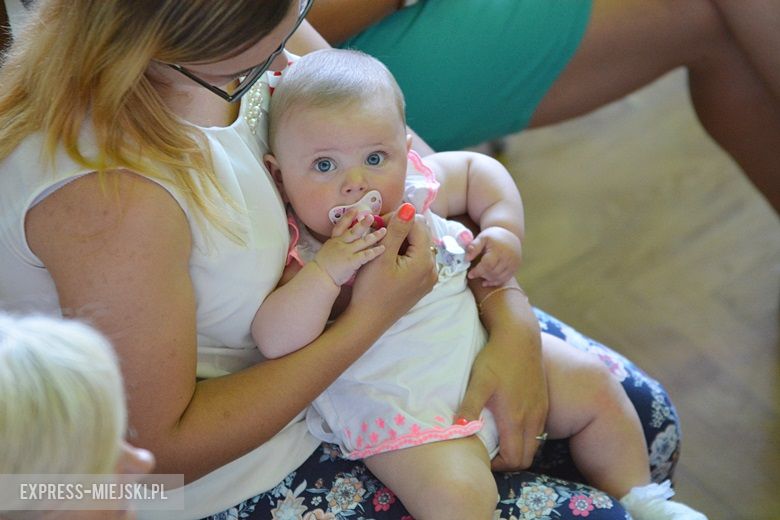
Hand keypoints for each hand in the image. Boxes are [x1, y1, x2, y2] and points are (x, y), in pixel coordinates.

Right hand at [315, 210, 386, 285]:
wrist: (318, 279)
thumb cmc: (322, 270)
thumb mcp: (327, 252)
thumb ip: (336, 246)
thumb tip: (343, 244)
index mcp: (334, 241)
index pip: (341, 226)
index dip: (348, 217)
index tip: (355, 209)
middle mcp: (340, 244)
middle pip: (354, 231)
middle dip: (363, 223)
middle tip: (372, 216)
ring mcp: (346, 252)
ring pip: (362, 241)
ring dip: (374, 235)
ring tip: (383, 231)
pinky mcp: (351, 262)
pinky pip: (365, 255)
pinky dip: (375, 251)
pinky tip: (383, 248)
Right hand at [350, 203, 437, 321]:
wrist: (367, 321)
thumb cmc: (371, 290)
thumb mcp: (381, 256)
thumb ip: (396, 230)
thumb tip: (409, 206)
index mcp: (425, 261)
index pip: (417, 224)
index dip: (397, 219)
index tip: (377, 226)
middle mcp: (432, 269)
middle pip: (419, 235)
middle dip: (399, 230)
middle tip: (377, 236)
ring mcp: (428, 279)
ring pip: (417, 247)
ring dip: (400, 242)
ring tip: (380, 249)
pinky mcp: (420, 285)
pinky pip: (415, 261)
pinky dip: (402, 255)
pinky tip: (386, 262)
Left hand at [456, 328, 547, 470]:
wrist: (520, 336)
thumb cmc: (496, 358)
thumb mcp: (478, 382)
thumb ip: (469, 407)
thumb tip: (457, 430)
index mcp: (515, 419)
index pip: (514, 460)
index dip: (499, 466)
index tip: (483, 457)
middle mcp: (532, 419)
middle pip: (526, 458)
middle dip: (509, 462)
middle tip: (490, 453)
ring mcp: (540, 411)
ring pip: (534, 444)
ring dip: (518, 449)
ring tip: (498, 439)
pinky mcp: (543, 401)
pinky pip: (538, 430)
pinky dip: (526, 436)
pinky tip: (510, 423)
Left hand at [466, 226, 521, 285]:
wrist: (509, 234)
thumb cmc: (493, 236)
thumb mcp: (482, 238)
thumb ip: (473, 247)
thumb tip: (467, 258)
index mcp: (499, 249)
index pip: (488, 265)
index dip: (478, 271)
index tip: (470, 274)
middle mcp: (508, 257)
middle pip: (494, 273)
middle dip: (482, 275)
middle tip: (475, 274)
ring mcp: (513, 263)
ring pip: (500, 277)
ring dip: (489, 279)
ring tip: (481, 276)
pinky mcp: (516, 267)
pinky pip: (505, 279)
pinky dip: (496, 282)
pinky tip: (487, 281)